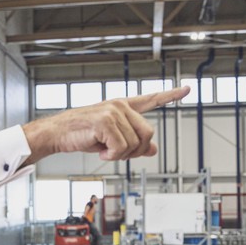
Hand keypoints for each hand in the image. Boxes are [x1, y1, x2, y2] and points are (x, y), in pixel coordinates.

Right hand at [22, 86, 189, 162]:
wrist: (58, 133)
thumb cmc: (83, 134)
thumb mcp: (111, 140)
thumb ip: (134, 143)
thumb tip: (153, 150)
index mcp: (123, 107)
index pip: (151, 99)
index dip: (171, 95)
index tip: (187, 88)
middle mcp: (120, 106)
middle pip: (148, 134)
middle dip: (135, 150)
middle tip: (117, 153)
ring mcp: (113, 111)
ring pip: (134, 144)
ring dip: (120, 155)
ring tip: (104, 150)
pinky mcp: (105, 121)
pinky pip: (121, 148)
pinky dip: (111, 156)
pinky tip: (100, 151)